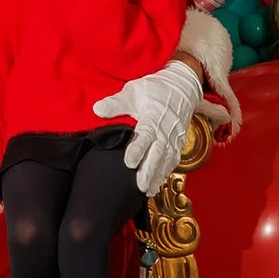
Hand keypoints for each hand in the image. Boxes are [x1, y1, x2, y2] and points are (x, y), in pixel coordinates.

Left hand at [93, 60, 209, 195]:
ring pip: (167, 160)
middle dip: (149, 170)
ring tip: (147, 190)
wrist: (181, 87)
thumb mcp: (133, 91)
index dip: (138, 149)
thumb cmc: (154, 89)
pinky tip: (156, 184)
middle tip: (140, 186)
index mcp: (153, 116)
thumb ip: (116, 103)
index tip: (129, 162)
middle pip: (158, 153)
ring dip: (158, 176)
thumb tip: (97, 109)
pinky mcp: (178, 142)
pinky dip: (165, 173)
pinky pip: (173, 160)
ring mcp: (174, 137)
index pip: (146, 135)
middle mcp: (166, 129)